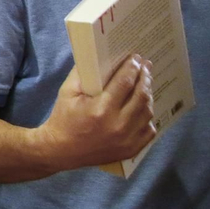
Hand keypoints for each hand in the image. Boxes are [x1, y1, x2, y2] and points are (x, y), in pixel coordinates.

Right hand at [41, 55, 156, 169]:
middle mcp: (118, 125)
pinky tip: (142, 109)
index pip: (124, 82)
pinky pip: (149, 129)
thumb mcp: (67, 92)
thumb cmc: (63, 118)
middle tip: (146, 66)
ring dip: (148, 95)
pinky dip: (147, 117)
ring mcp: (127, 139)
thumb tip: (99, 58)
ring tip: (144, 85)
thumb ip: (82, 74)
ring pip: (148, 112)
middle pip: (141, 95)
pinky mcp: (131, 149)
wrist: (60, 150)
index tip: (136, 58)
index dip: (132, 68)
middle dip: (145, 77)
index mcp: (100, 109)